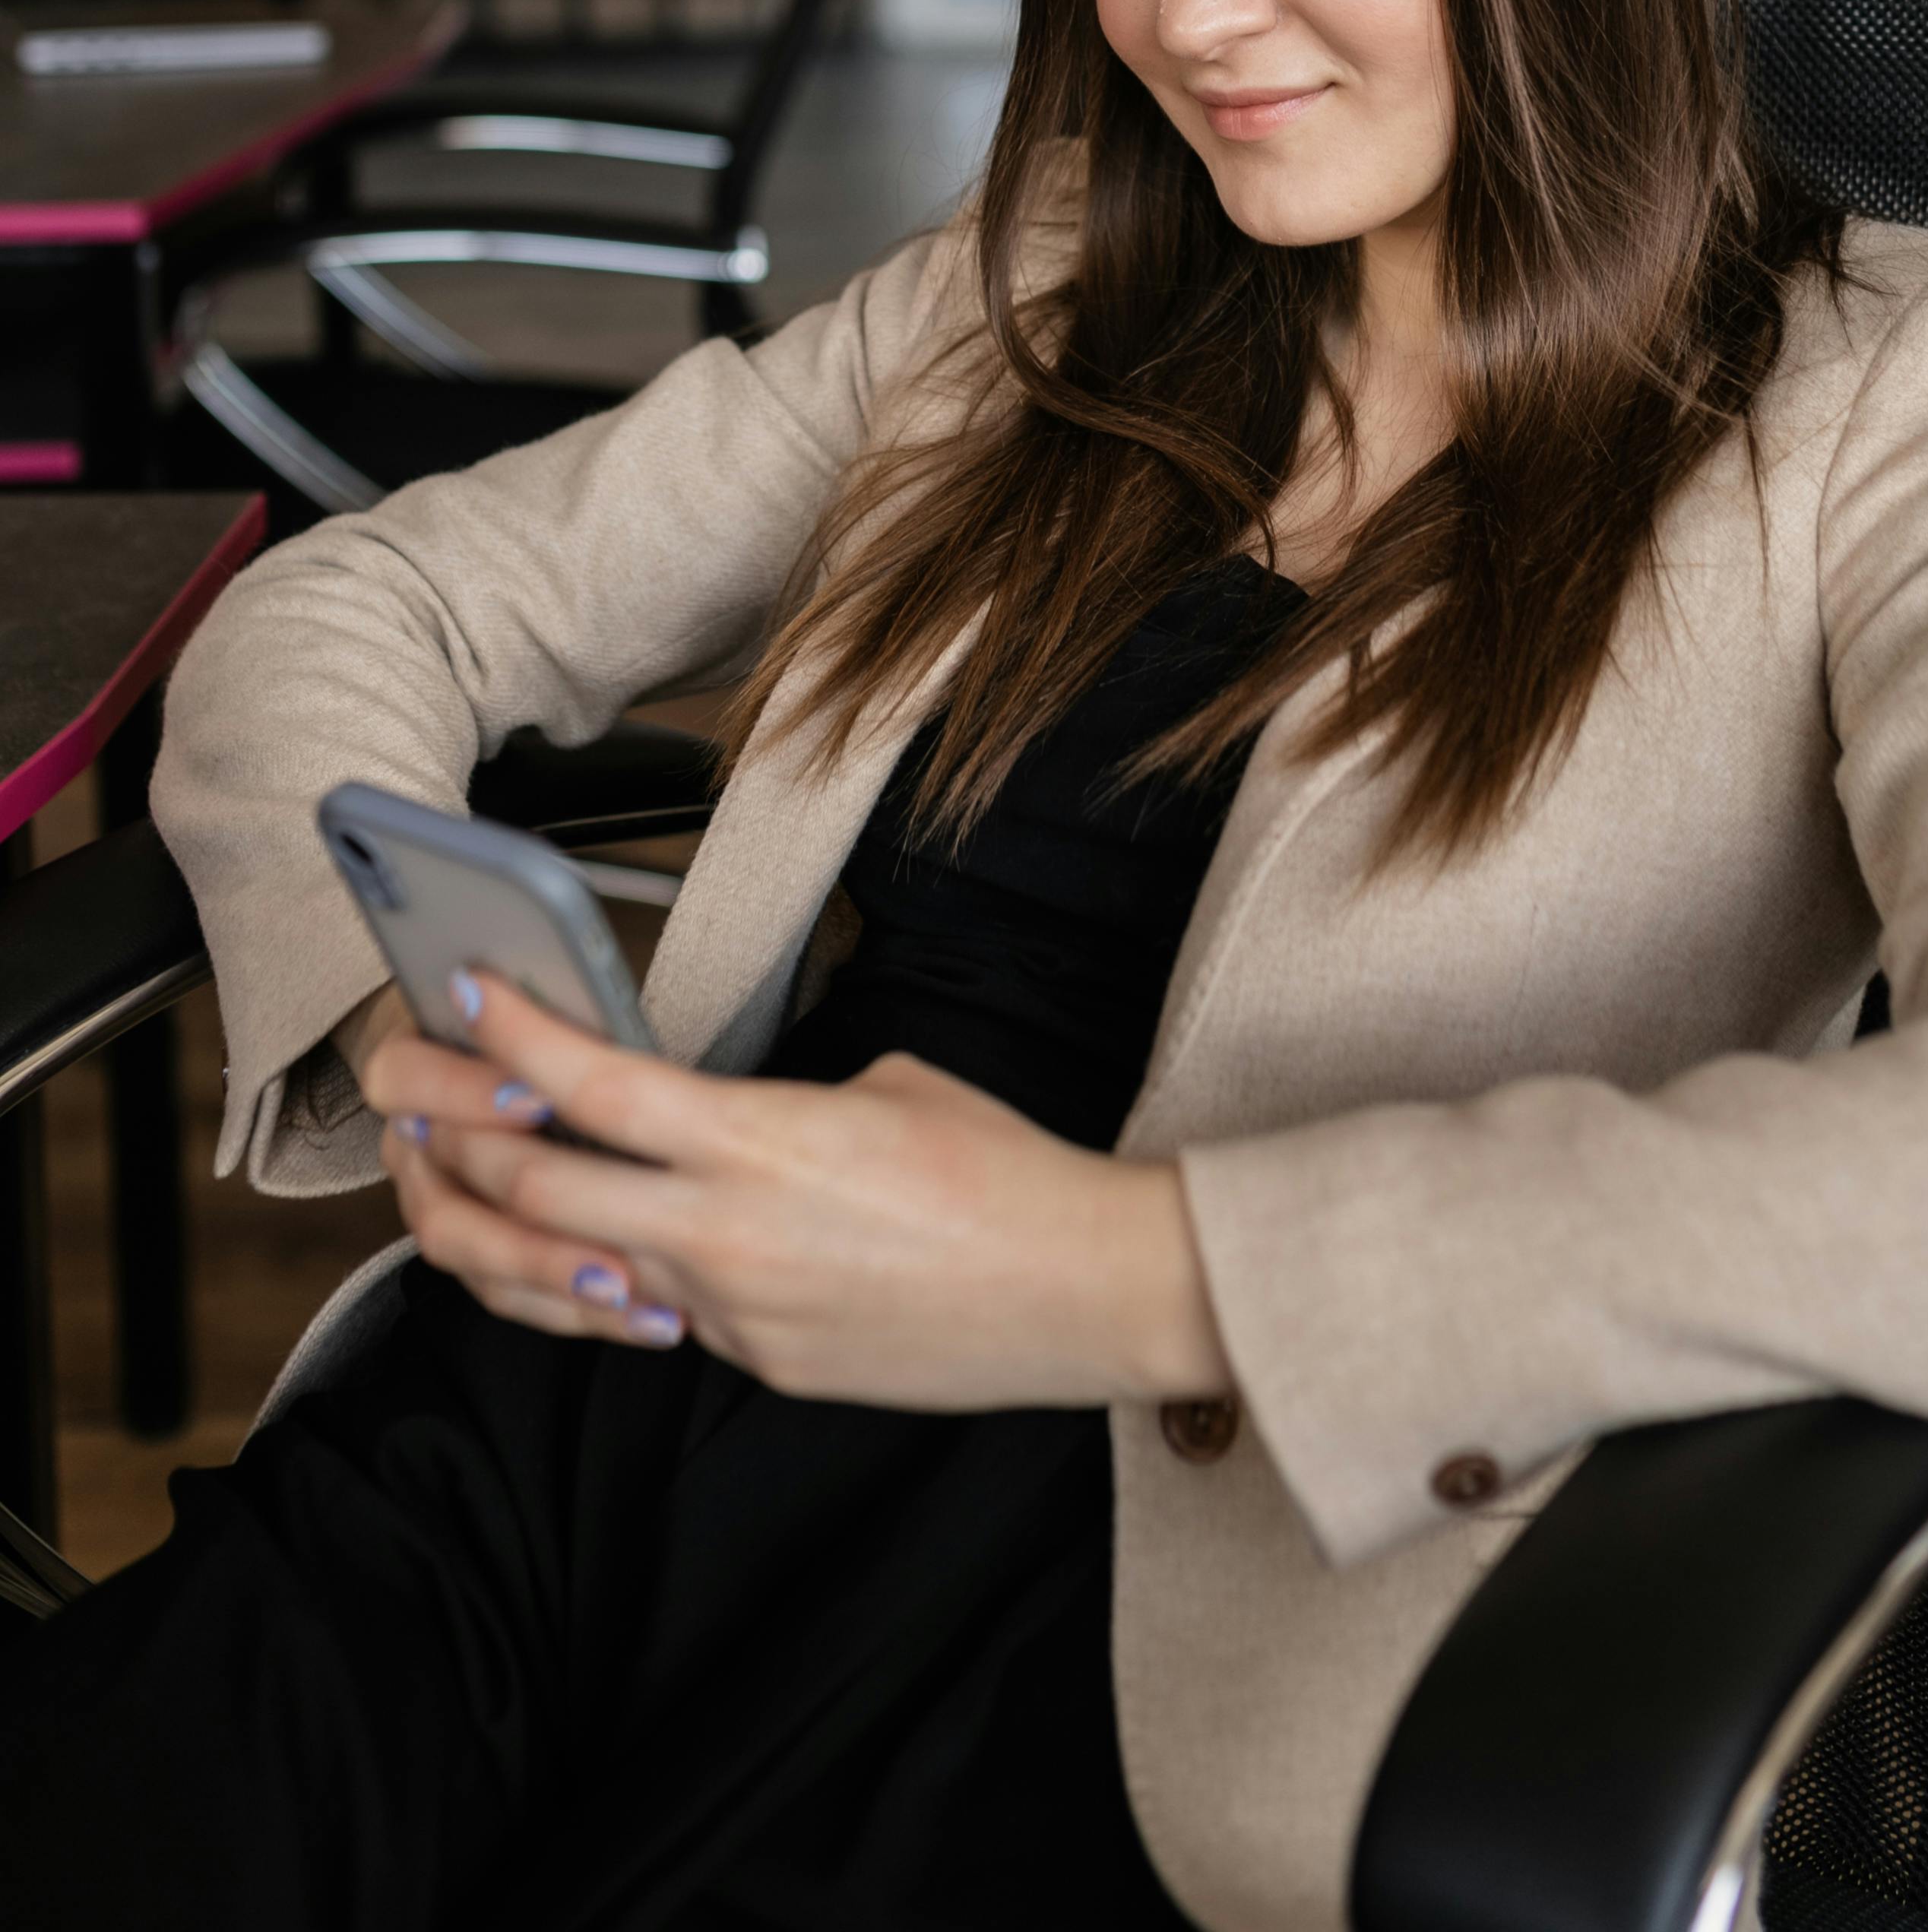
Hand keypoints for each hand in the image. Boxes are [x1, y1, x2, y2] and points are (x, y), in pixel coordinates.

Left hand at [360, 975, 1232, 1408]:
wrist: (1079, 1290)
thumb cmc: (1002, 1170)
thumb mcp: (889, 1085)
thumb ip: (780, 1101)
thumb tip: (732, 1115)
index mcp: (762, 1140)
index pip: (596, 1086)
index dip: (514, 1037)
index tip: (468, 996)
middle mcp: (726, 1233)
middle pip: (537, 1195)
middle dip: (458, 1144)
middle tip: (417, 1097)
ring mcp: (735, 1312)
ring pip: (575, 1274)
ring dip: (507, 1230)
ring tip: (468, 1184)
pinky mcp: (758, 1364)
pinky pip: (661, 1317)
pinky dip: (619, 1278)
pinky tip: (611, 1250)